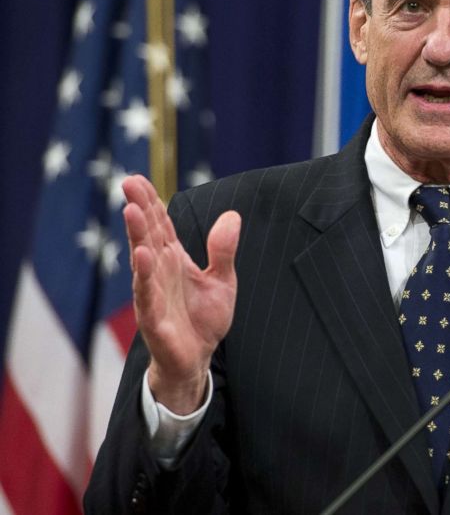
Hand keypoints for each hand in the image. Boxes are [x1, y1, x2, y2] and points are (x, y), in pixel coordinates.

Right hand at [122, 175, 240, 413]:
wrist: (198, 359)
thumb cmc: (204, 319)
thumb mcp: (223, 280)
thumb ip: (224, 250)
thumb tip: (233, 216)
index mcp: (173, 259)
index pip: (160, 225)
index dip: (151, 202)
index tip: (138, 178)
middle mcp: (159, 272)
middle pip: (148, 235)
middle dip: (139, 208)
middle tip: (129, 182)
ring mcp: (153, 294)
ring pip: (143, 259)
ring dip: (137, 235)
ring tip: (131, 211)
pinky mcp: (154, 318)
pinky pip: (148, 294)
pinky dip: (145, 275)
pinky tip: (142, 255)